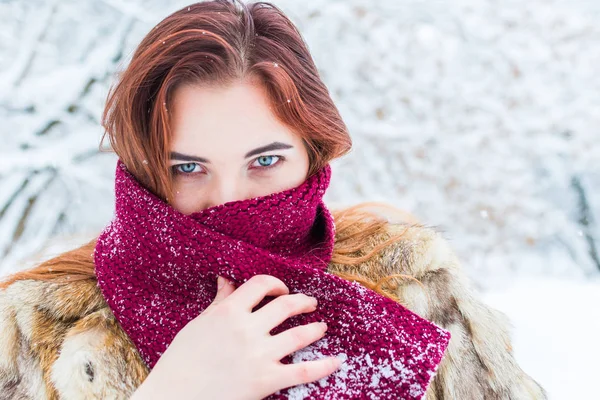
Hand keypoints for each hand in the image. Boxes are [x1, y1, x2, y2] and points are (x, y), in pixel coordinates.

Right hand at [130, 274, 341, 399]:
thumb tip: (227, 279)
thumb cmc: (181, 361)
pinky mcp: (266, 380)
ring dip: (315, 328)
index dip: (276, 283)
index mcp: (229, 312)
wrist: (173, 397)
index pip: (261, 284)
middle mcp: (247, 330)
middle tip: (310, 303)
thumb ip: (219, 302)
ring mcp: (259, 355)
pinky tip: (336, 361)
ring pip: (299, 334)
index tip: (281, 290)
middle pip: (286, 306)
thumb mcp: (198, 325)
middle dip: (303, 302)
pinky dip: (324, 366)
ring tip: (322, 327)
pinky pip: (303, 372)